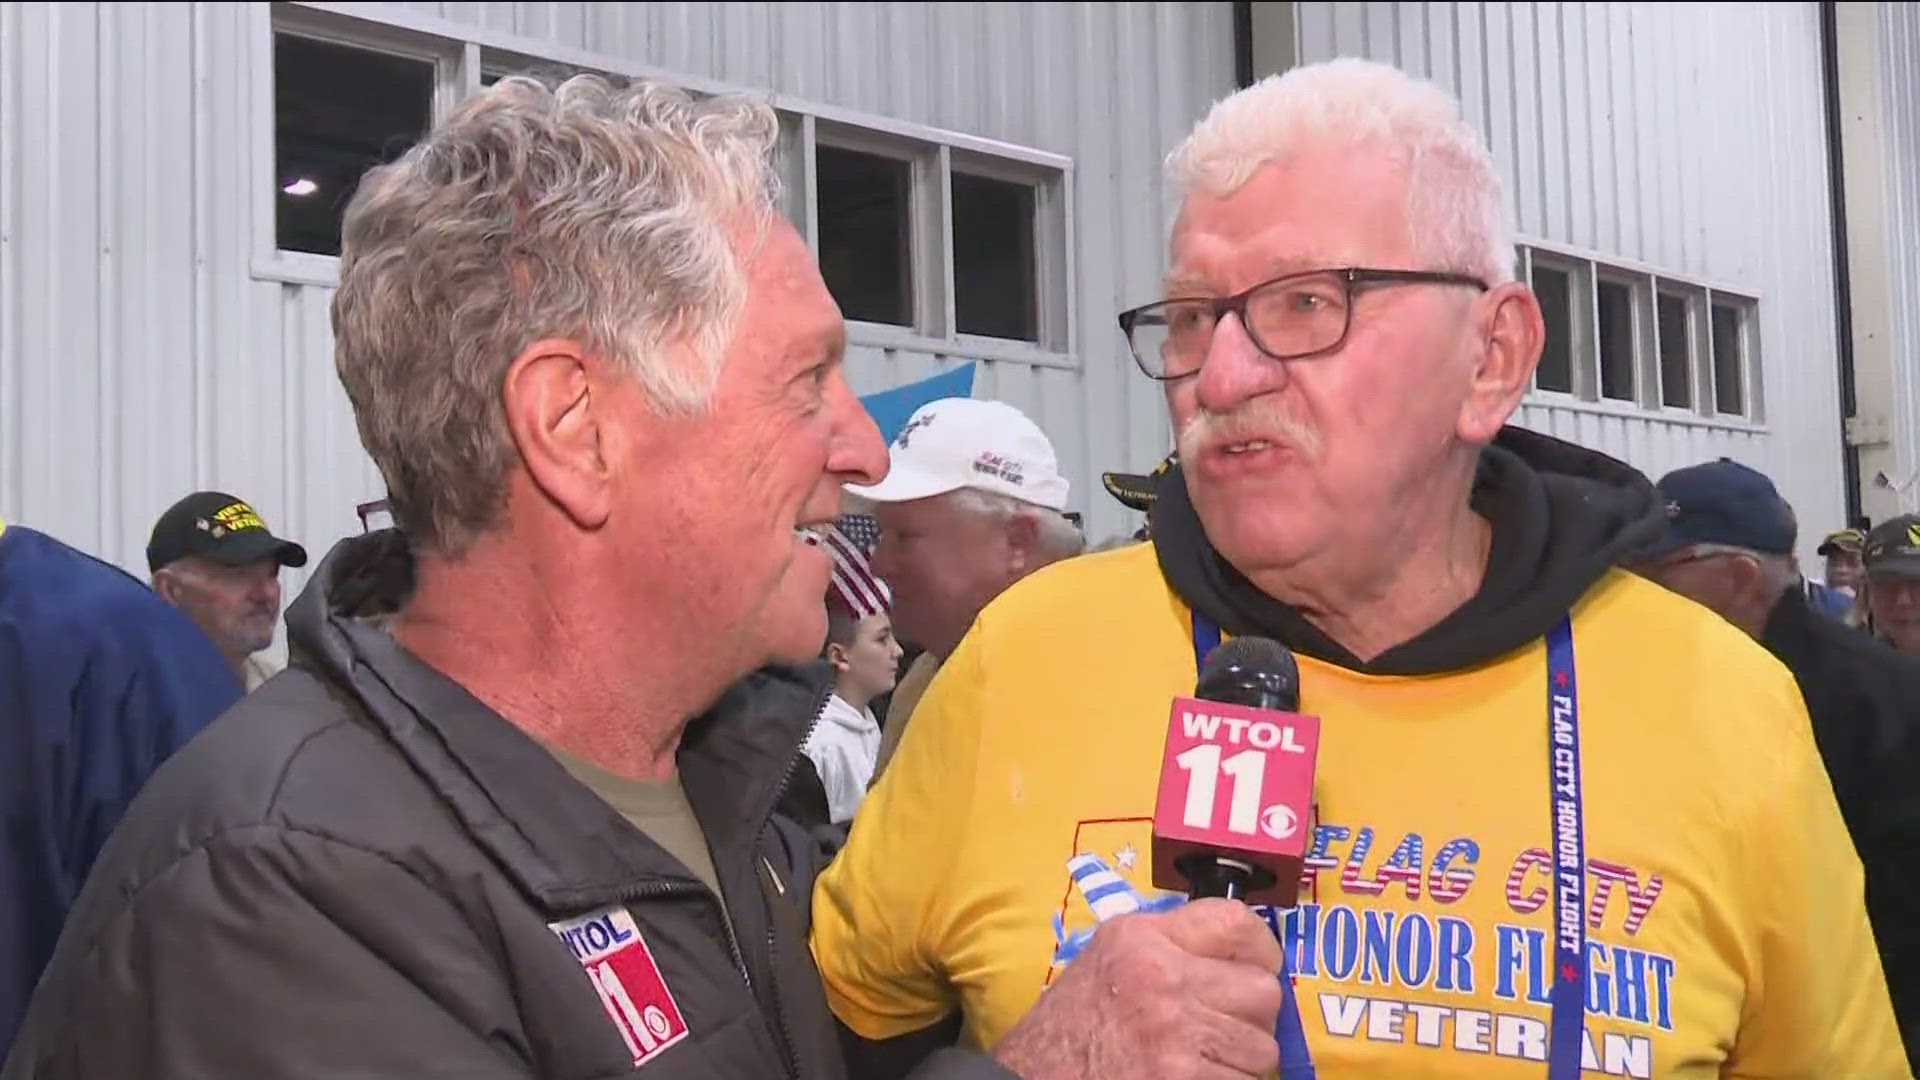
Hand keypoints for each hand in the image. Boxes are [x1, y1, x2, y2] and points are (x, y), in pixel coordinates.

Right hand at [991, 899, 1282, 1078]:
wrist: (1033, 1079)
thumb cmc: (1070, 1025)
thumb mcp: (1106, 959)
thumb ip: (1166, 945)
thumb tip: (1234, 952)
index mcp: (1141, 938)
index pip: (1236, 922)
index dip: (1261, 949)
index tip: (1257, 969)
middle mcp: (1162, 977)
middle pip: (1262, 991)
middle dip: (1252, 1017)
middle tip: (1224, 1030)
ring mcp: (1175, 1035)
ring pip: (1261, 1048)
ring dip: (1241, 1061)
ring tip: (1204, 1062)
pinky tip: (1193, 1079)